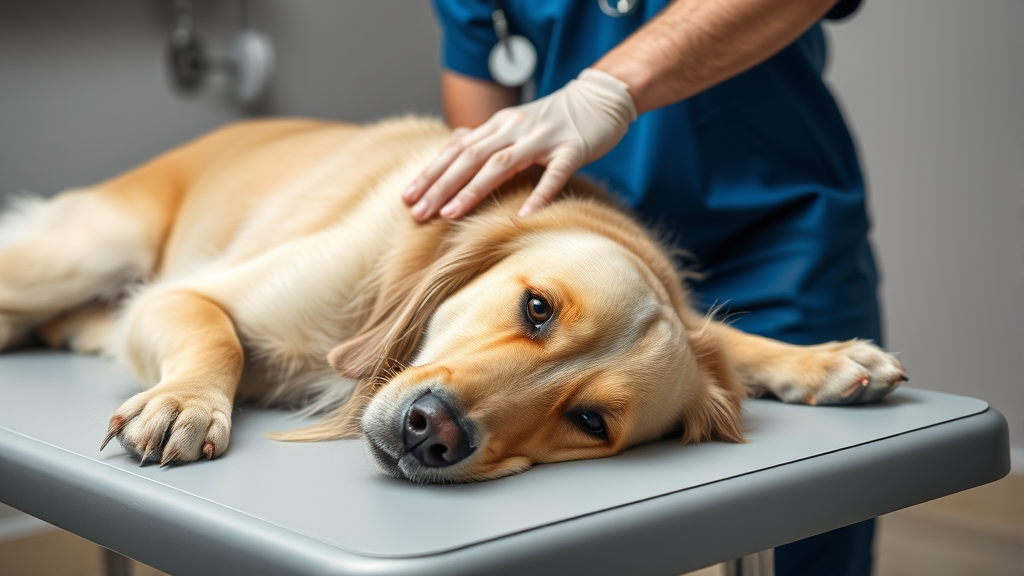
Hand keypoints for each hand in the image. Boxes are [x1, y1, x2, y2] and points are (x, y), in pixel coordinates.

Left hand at [403, 69, 636, 220]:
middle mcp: (514, 128)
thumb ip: (486, 136)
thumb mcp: (515, 123)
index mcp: (499, 125)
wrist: (601, 98)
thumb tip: (453, 143)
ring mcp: (543, 138)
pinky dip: (539, 194)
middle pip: (470, 157)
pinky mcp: (572, 149)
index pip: (456, 149)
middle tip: (419, 213)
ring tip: (451, 215)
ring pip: (501, 164)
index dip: (430, 173)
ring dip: (473, 190)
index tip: (408, 197)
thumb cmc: (556, 119)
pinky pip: (554, 174)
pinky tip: (524, 214)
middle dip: (441, 186)